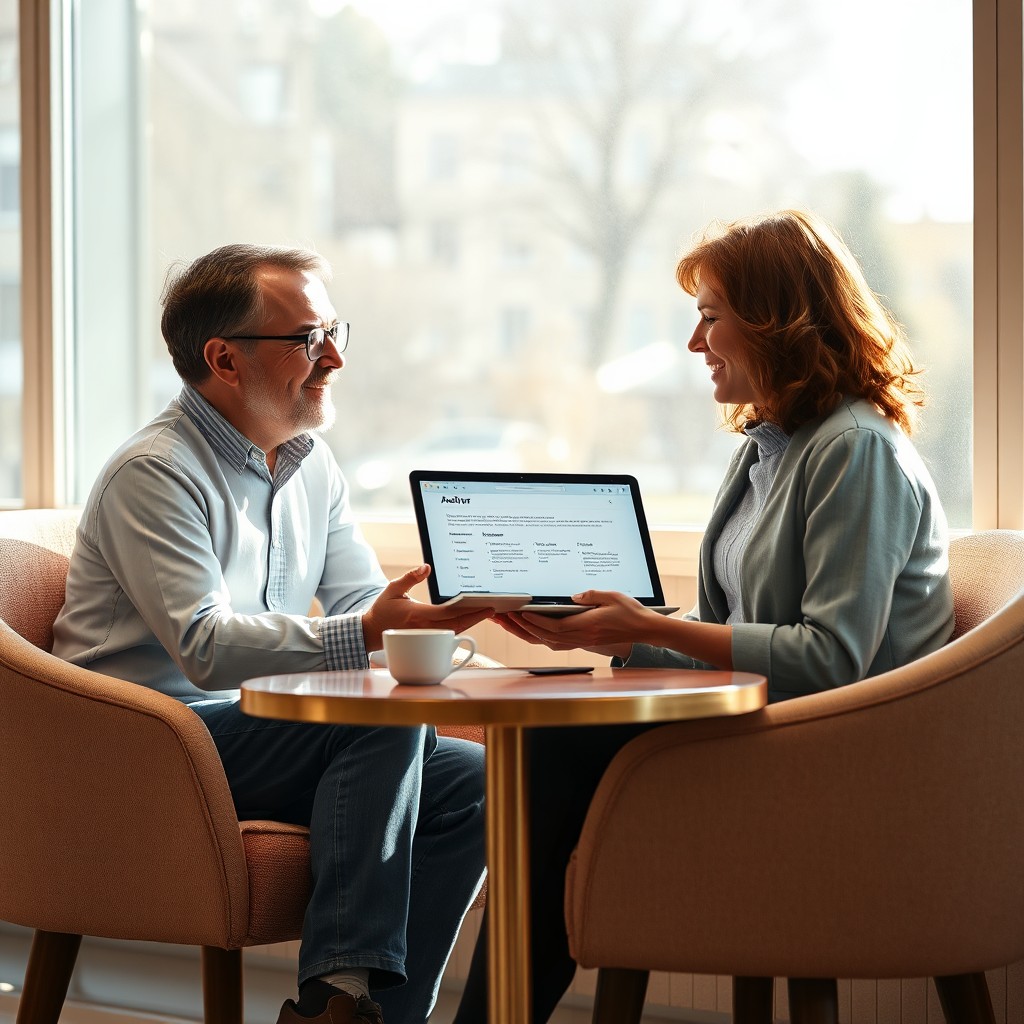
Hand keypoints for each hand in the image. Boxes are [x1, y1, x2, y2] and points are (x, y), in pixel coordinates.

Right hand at [361, 566, 494, 652]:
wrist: (372, 631)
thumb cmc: (383, 609)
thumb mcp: (393, 589)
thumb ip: (410, 577)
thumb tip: (427, 567)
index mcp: (417, 614)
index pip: (448, 613)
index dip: (468, 610)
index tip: (484, 605)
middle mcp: (424, 628)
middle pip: (457, 624)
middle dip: (476, 617)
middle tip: (492, 609)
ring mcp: (426, 636)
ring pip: (454, 631)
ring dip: (471, 623)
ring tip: (485, 613)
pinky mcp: (426, 639)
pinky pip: (447, 635)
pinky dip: (461, 628)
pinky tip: (470, 620)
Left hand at [503, 590, 665, 659]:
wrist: (644, 629)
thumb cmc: (631, 612)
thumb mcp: (612, 596)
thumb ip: (591, 595)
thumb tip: (573, 596)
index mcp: (587, 625)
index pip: (553, 626)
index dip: (534, 621)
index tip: (519, 613)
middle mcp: (582, 637)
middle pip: (545, 635)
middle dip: (523, 627)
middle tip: (504, 618)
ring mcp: (583, 641)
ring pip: (549, 641)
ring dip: (529, 633)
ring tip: (511, 624)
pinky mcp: (584, 642)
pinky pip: (558, 642)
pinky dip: (542, 637)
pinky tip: (533, 631)